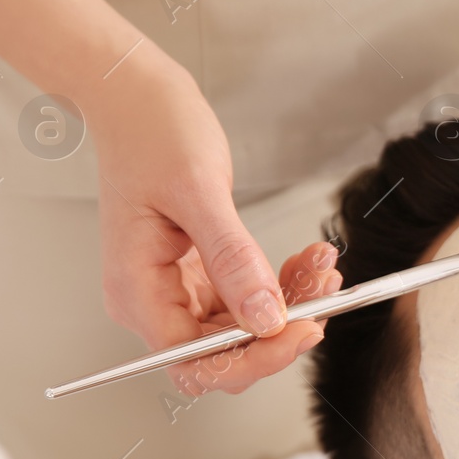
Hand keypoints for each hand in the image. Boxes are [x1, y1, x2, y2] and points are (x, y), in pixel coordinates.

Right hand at [89, 47, 341, 395]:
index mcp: (137, 292)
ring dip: (290, 305)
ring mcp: (176, 288)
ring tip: (321, 267)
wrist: (135, 96)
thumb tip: (265, 319)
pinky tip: (306, 261)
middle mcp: (152, 300)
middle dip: (281, 329)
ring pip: (243, 327)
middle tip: (323, 292)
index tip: (303, 330)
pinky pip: (246, 298)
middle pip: (224, 352)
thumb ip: (232, 259)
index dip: (254, 358)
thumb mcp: (199, 193)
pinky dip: (281, 284)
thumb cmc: (150, 132)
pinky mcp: (198, 273)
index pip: (196, 362)